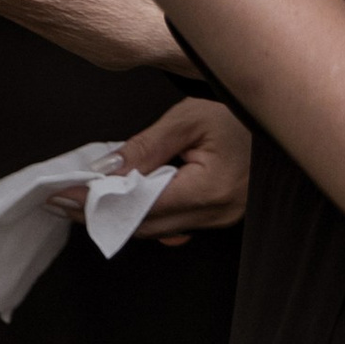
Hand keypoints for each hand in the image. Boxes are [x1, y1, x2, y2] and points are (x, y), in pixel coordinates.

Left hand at [50, 95, 250, 243]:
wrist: (284, 122)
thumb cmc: (242, 114)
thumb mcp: (189, 118)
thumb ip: (146, 146)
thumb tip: (106, 169)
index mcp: (208, 190)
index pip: (137, 206)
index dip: (95, 204)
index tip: (61, 197)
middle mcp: (215, 214)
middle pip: (144, 226)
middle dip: (98, 214)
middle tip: (60, 201)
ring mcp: (221, 220)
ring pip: (157, 229)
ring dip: (118, 216)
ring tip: (81, 201)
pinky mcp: (221, 217)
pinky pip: (174, 223)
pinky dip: (143, 214)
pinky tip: (121, 202)